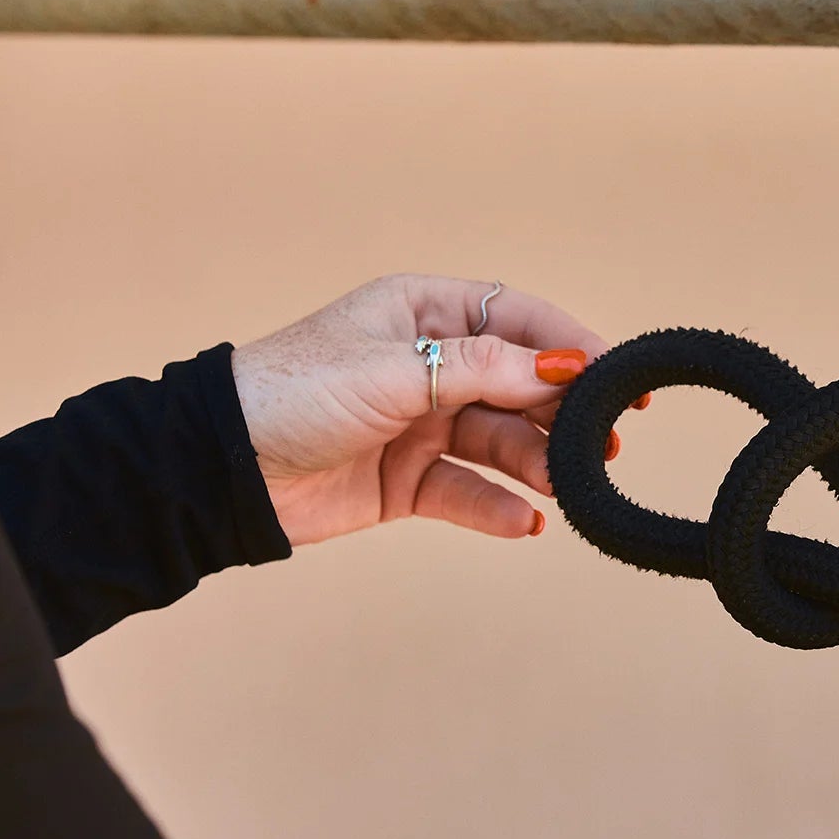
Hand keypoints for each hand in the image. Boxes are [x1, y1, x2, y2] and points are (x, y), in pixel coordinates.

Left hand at [233, 274, 620, 545]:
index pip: (519, 320)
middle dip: (563, 413)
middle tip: (604, 444)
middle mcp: (431, 366)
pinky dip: (499, 508)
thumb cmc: (292, 394)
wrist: (218, 471)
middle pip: (520, 385)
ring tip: (559, 485)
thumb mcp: (394, 371)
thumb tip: (564, 366)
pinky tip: (525, 523)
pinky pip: (469, 490)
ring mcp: (422, 424)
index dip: (572, 346)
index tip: (620, 376)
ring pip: (502, 441)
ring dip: (535, 463)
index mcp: (424, 315)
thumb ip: (485, 370)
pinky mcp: (409, 480)